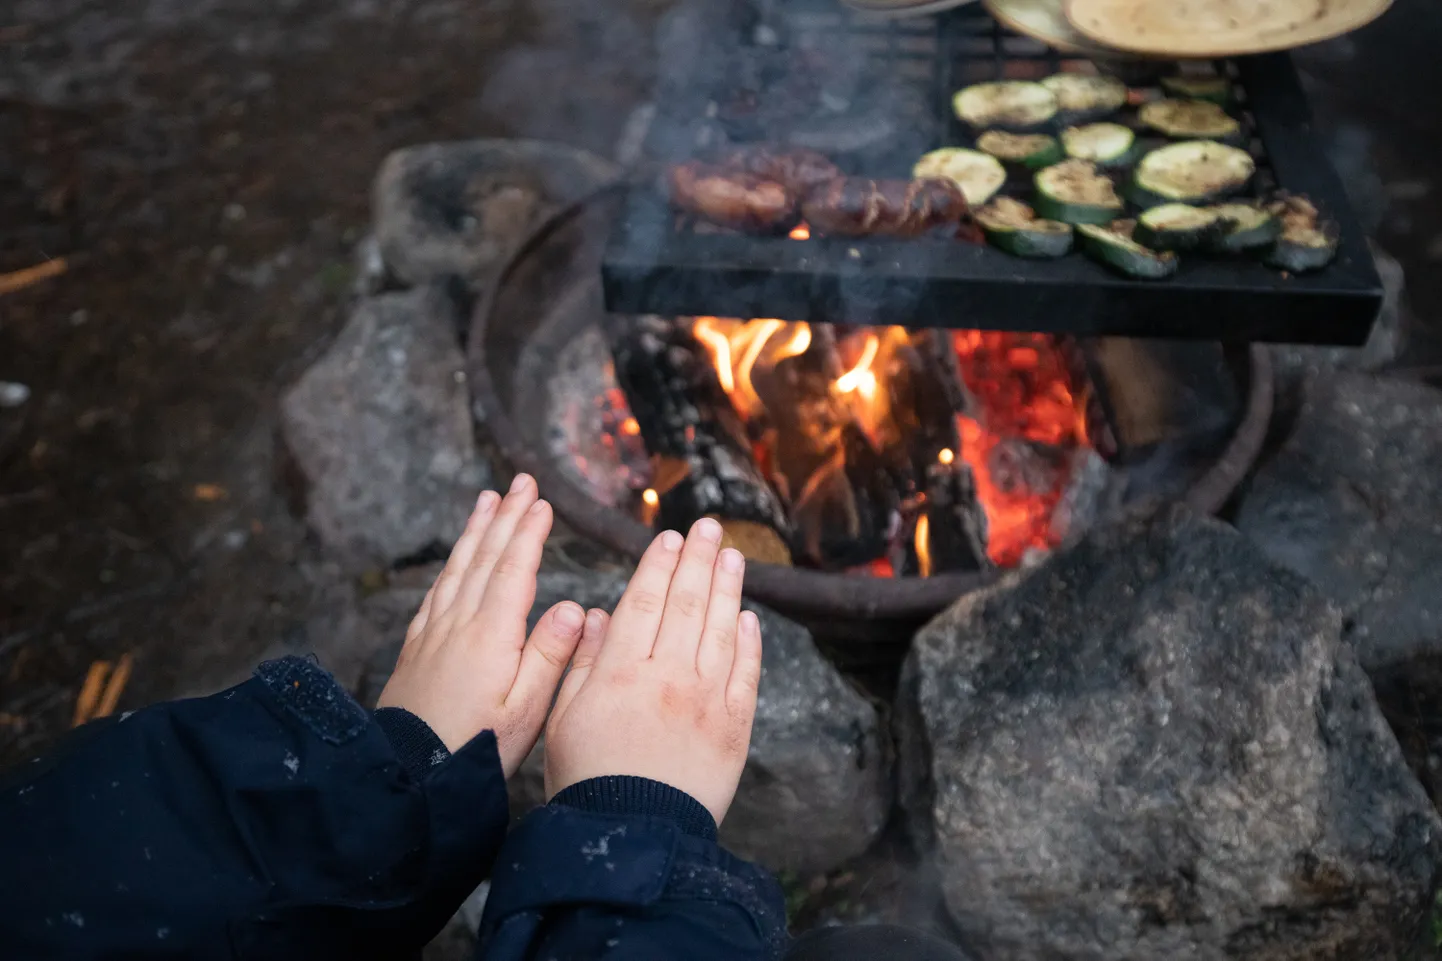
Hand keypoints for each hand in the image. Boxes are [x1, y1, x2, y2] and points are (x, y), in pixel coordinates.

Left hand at [378, 474, 583, 774]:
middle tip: (520, 482)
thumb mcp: (527, 711)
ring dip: (475, 531)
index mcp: (492, 635)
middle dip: (506, 517)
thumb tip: (573, 607)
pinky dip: (450, 565)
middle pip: (485, 558)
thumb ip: (550, 656)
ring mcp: (434, 634)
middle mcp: (459, 624)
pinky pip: (436, 592)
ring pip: (458, 569)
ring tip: (487, 501)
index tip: (542, 502)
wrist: (407, 776)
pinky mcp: (417, 650)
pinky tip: (455, 560)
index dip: (529, 533)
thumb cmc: (474, 748)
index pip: (514, 570)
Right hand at [543, 517, 762, 824]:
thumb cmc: (586, 782)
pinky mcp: (734, 728)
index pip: (645, 603)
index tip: (669, 538)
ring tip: (732, 555)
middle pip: (687, 604)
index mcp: (621, 673)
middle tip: (707, 527)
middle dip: (698, 559)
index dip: (658, 565)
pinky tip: (750, 618)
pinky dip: (750, 643)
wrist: (632, 840)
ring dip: (728, 588)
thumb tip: (597, 616)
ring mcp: (707, 701)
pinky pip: (747, 675)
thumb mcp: (563, 719)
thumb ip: (583, 663)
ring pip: (722, 630)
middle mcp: (669, 677)